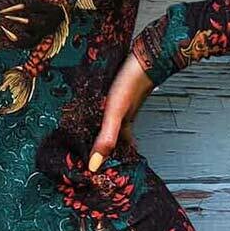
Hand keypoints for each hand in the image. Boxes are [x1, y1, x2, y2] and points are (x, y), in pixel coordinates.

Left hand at [87, 52, 155, 172]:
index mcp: (123, 129)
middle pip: (113, 139)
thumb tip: (94, 165)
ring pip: (110, 125)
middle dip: (102, 148)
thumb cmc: (129, 86)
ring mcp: (122, 107)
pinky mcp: (118, 93)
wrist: (144, 58)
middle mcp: (123, 120)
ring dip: (100, 131)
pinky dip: (101, 114)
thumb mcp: (114, 115)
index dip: (106, 161)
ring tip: (86, 136)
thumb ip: (105, 139)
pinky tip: (94, 108)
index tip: (95, 172)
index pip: (115, 151)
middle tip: (88, 156)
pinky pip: (108, 110)